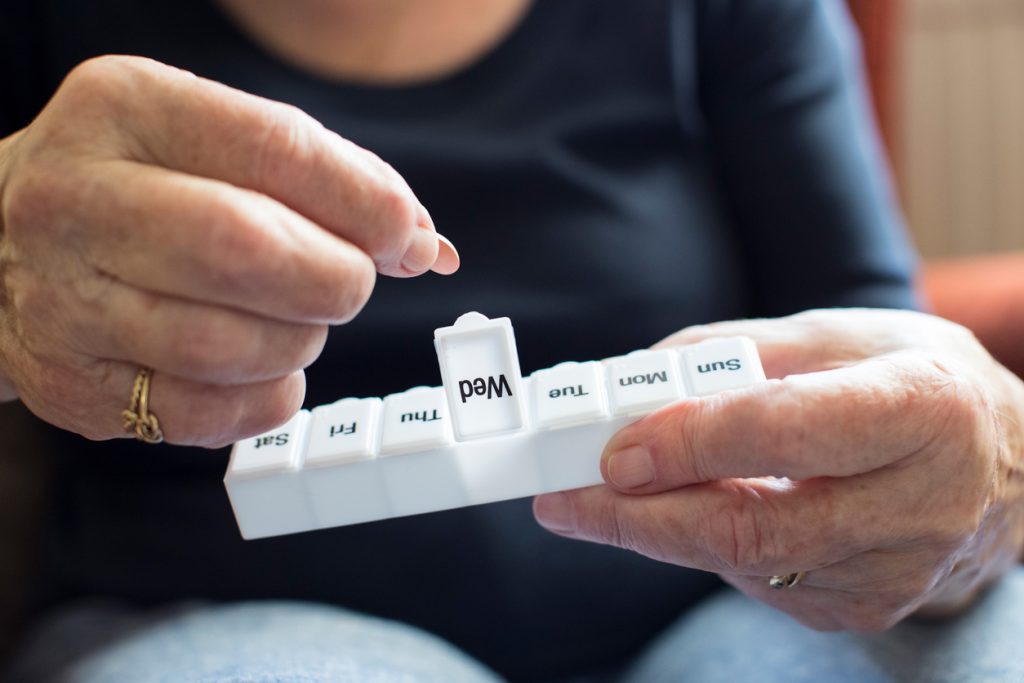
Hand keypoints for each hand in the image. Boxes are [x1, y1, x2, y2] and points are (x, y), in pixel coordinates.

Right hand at [0, 56, 457, 446]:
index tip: (407, 237)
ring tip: (295, 320)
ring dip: (299, 341)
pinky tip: (268, 371)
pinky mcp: (72, 383)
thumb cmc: (140, 188)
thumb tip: (425, 244)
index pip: (277, 149)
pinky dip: (268, 397)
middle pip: (248, 250)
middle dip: (335, 278)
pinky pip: (206, 412)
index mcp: (128, 109)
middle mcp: (79, 199)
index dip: (366, 203)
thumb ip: (324, 179)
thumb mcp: (212, 142)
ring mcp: (63, 298)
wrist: (0, 245)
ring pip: (230, 343)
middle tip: (348, 282)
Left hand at [534, 309, 1023, 629]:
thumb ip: (735, 352)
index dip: (689, 445)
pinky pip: (761, 583)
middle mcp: (920, 500)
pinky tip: (681, 515)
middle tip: (563, 500)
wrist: (1004, 464)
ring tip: (599, 499)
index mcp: (920, 408)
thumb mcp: (839, 335)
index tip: (611, 451)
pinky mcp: (868, 607)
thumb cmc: (915, 383)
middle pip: (753, 526)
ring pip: (746, 563)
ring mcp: (896, 569)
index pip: (786, 433)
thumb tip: (637, 381)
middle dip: (640, 518)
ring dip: (658, 533)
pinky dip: (705, 549)